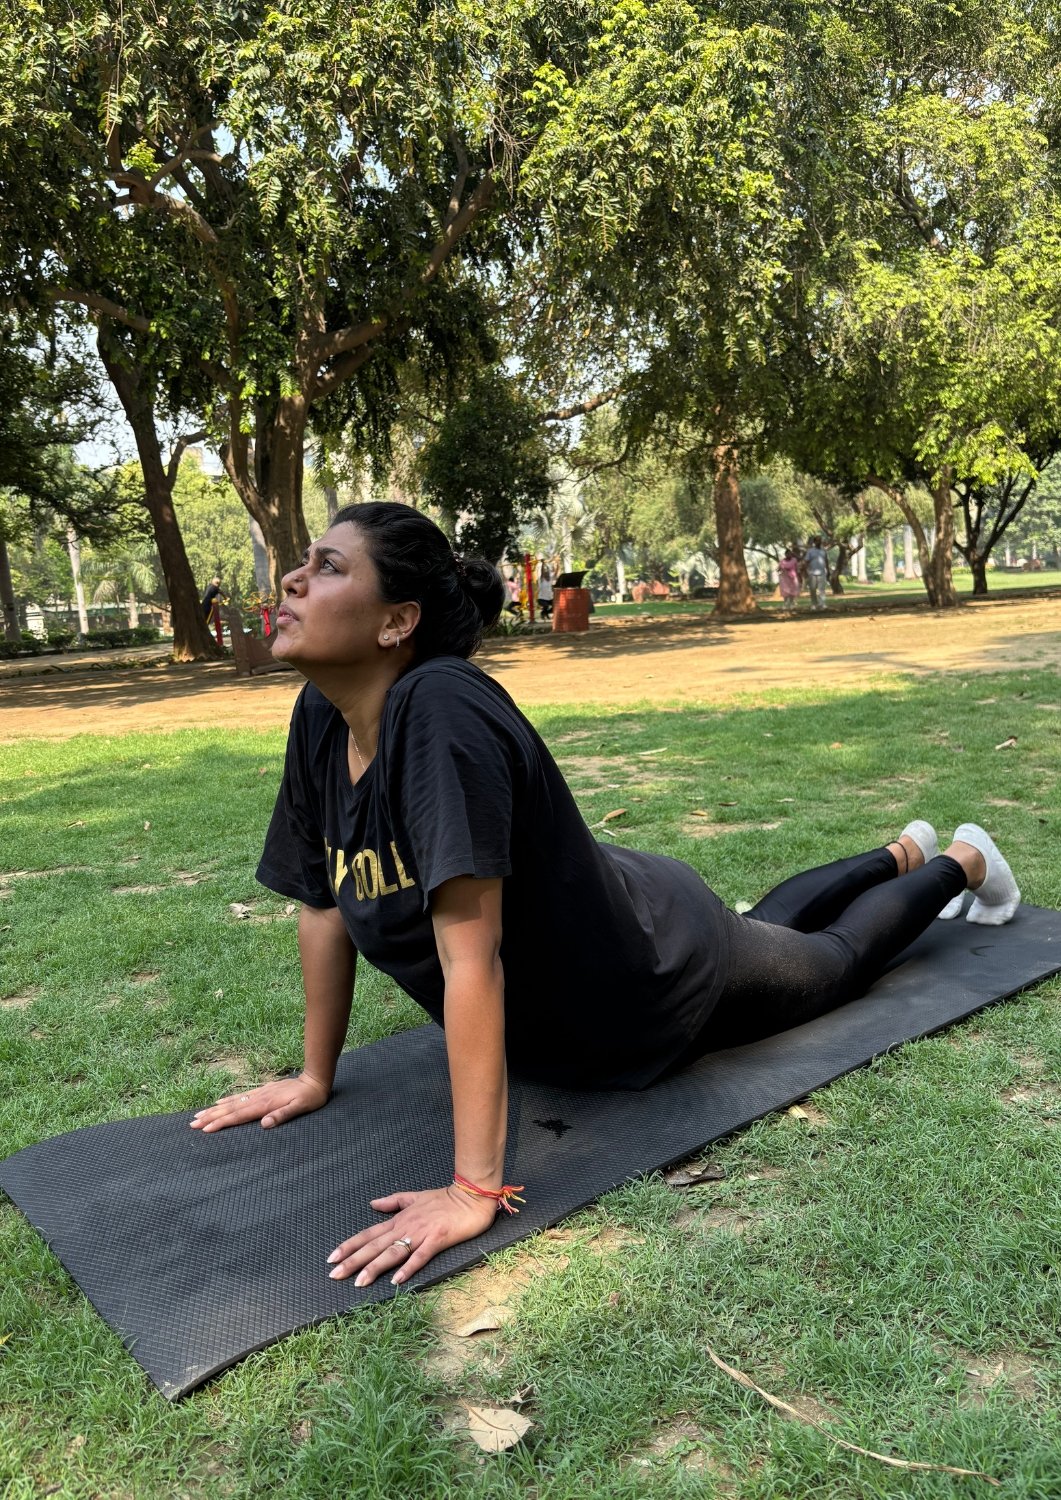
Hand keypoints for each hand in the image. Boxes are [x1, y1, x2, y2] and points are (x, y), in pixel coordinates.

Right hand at [189, 1072, 329, 1131]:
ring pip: (232, 1103)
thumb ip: (283, 1115)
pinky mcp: (262, 1091)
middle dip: (211, 1116)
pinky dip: (227, 1101)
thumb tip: (264, 1124)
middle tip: (192, 1123)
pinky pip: (239, 1097)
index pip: (239, 1116)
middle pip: (230, 1109)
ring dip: (215, 1109)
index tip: (205, 1129)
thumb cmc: (310, 1098)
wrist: (315, 1079)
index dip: (221, 1123)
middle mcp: (258, 1098)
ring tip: (199, 1114)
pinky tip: (219, 1103)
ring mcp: (259, 1094)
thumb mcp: (301, 1108)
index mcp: (265, 1105)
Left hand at [327, 1184, 497, 1287]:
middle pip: (375, 1246)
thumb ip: (393, 1202)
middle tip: (334, 1274)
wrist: (471, 1196)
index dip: (350, 1246)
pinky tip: (396, 1280)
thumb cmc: (444, 1198)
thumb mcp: (414, 1196)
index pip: (369, 1234)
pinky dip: (407, 1268)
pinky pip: (420, 1256)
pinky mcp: (437, 1239)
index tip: (331, 1258)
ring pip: (393, 1252)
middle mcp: (406, 1227)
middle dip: (354, 1261)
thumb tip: (372, 1204)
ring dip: (375, 1267)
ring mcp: (421, 1234)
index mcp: (399, 1219)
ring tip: (359, 1282)